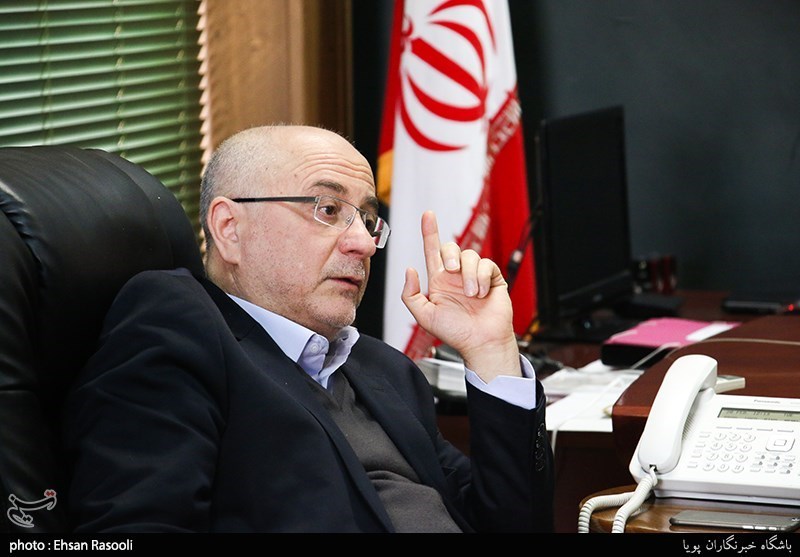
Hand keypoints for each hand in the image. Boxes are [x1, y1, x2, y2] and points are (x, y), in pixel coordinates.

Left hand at [401, 211, 520, 381]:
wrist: (481, 343)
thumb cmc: (455, 333)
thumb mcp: (425, 316)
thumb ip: (411, 295)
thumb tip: (409, 270)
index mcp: (440, 282)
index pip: (432, 251)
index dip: (429, 231)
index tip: (428, 215)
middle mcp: (457, 276)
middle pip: (452, 247)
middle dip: (451, 255)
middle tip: (451, 271)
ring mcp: (475, 276)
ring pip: (470, 255)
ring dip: (468, 274)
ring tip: (471, 294)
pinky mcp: (492, 278)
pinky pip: (487, 264)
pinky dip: (482, 278)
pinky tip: (482, 294)